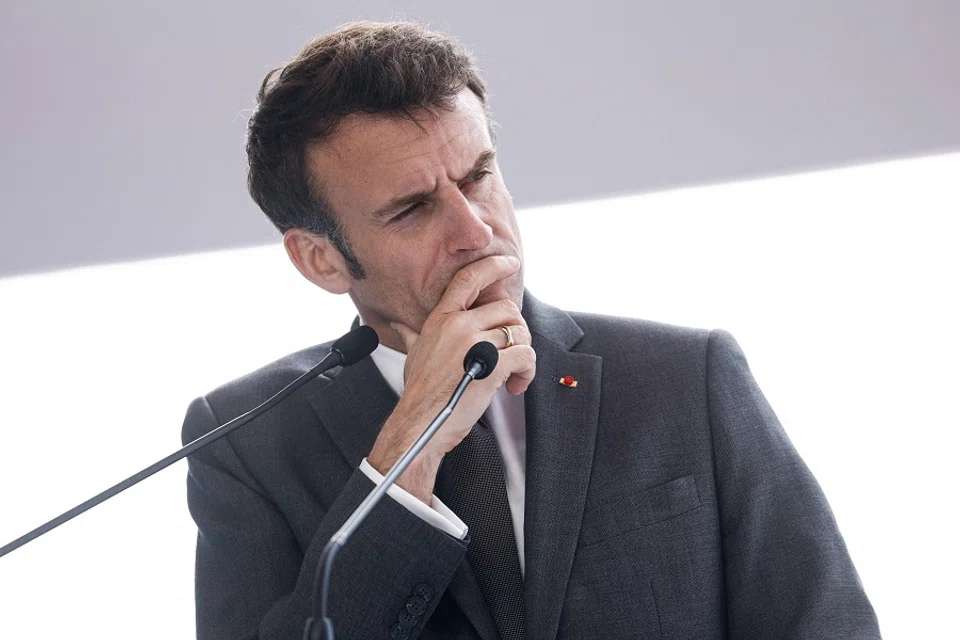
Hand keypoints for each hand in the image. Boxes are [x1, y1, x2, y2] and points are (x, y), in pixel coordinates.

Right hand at [367, 255, 536, 501]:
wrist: (420, 423)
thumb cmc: (418, 392)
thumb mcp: (413, 355)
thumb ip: (411, 334)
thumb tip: (399, 325)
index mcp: (442, 319)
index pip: (469, 279)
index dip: (493, 265)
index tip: (509, 262)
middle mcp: (459, 325)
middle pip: (506, 307)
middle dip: (516, 330)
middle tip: (511, 353)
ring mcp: (475, 344)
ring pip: (520, 331)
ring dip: (523, 353)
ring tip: (513, 374)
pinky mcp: (493, 366)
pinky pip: (526, 355)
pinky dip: (527, 372)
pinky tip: (515, 386)